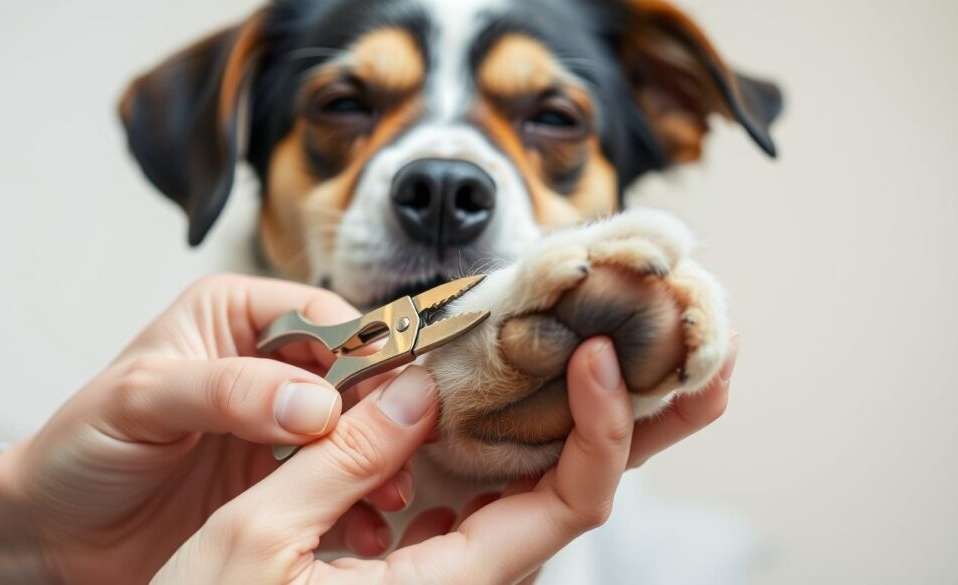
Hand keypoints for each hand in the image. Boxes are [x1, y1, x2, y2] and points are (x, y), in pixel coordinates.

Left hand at [0, 275, 417, 583]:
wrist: (54, 533)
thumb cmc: (81, 447)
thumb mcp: (143, 401)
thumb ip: (227, 390)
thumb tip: (315, 402)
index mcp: (236, 317)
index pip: (323, 316)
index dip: (361, 351)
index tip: (387, 394)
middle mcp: (267, 364)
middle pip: (351, 373)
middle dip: (380, 410)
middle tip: (402, 448)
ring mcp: (278, 424)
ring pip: (354, 428)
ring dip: (379, 458)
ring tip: (389, 492)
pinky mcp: (280, 479)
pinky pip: (338, 480)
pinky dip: (358, 499)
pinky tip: (364, 522)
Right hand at [153, 335, 723, 583]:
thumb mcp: (254, 539)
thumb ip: (341, 462)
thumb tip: (413, 393)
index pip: (565, 505)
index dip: (602, 429)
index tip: (601, 351)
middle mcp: (465, 580)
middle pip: (582, 492)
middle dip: (646, 422)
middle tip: (703, 355)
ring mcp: (447, 568)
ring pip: (545, 487)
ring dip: (596, 420)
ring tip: (636, 350)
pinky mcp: (420, 556)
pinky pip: (492, 491)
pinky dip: (525, 436)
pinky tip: (532, 389)